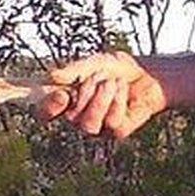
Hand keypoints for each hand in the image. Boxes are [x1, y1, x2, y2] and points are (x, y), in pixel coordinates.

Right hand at [44, 51, 167, 138]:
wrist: (147, 73)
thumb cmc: (117, 70)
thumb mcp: (95, 63)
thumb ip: (74, 70)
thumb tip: (52, 76)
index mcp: (67, 102)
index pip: (47, 113)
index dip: (49, 108)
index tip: (61, 95)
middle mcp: (80, 119)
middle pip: (71, 118)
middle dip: (85, 94)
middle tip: (98, 77)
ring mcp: (99, 128)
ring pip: (89, 125)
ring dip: (101, 100)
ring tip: (111, 82)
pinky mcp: (118, 132)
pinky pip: (111, 122)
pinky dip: (117, 101)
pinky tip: (122, 88)